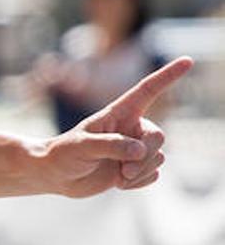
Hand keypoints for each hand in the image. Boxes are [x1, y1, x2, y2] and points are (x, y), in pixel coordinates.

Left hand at [41, 56, 191, 196]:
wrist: (57, 176)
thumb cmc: (64, 154)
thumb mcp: (81, 146)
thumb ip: (110, 145)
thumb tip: (139, 150)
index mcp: (118, 113)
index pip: (147, 91)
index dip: (168, 76)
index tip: (187, 61)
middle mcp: (131, 128)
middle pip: (157, 136)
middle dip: (145, 155)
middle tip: (123, 170)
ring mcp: (135, 149)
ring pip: (157, 158)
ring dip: (139, 171)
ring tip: (117, 176)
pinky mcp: (136, 168)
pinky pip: (153, 175)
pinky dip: (139, 182)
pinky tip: (119, 183)